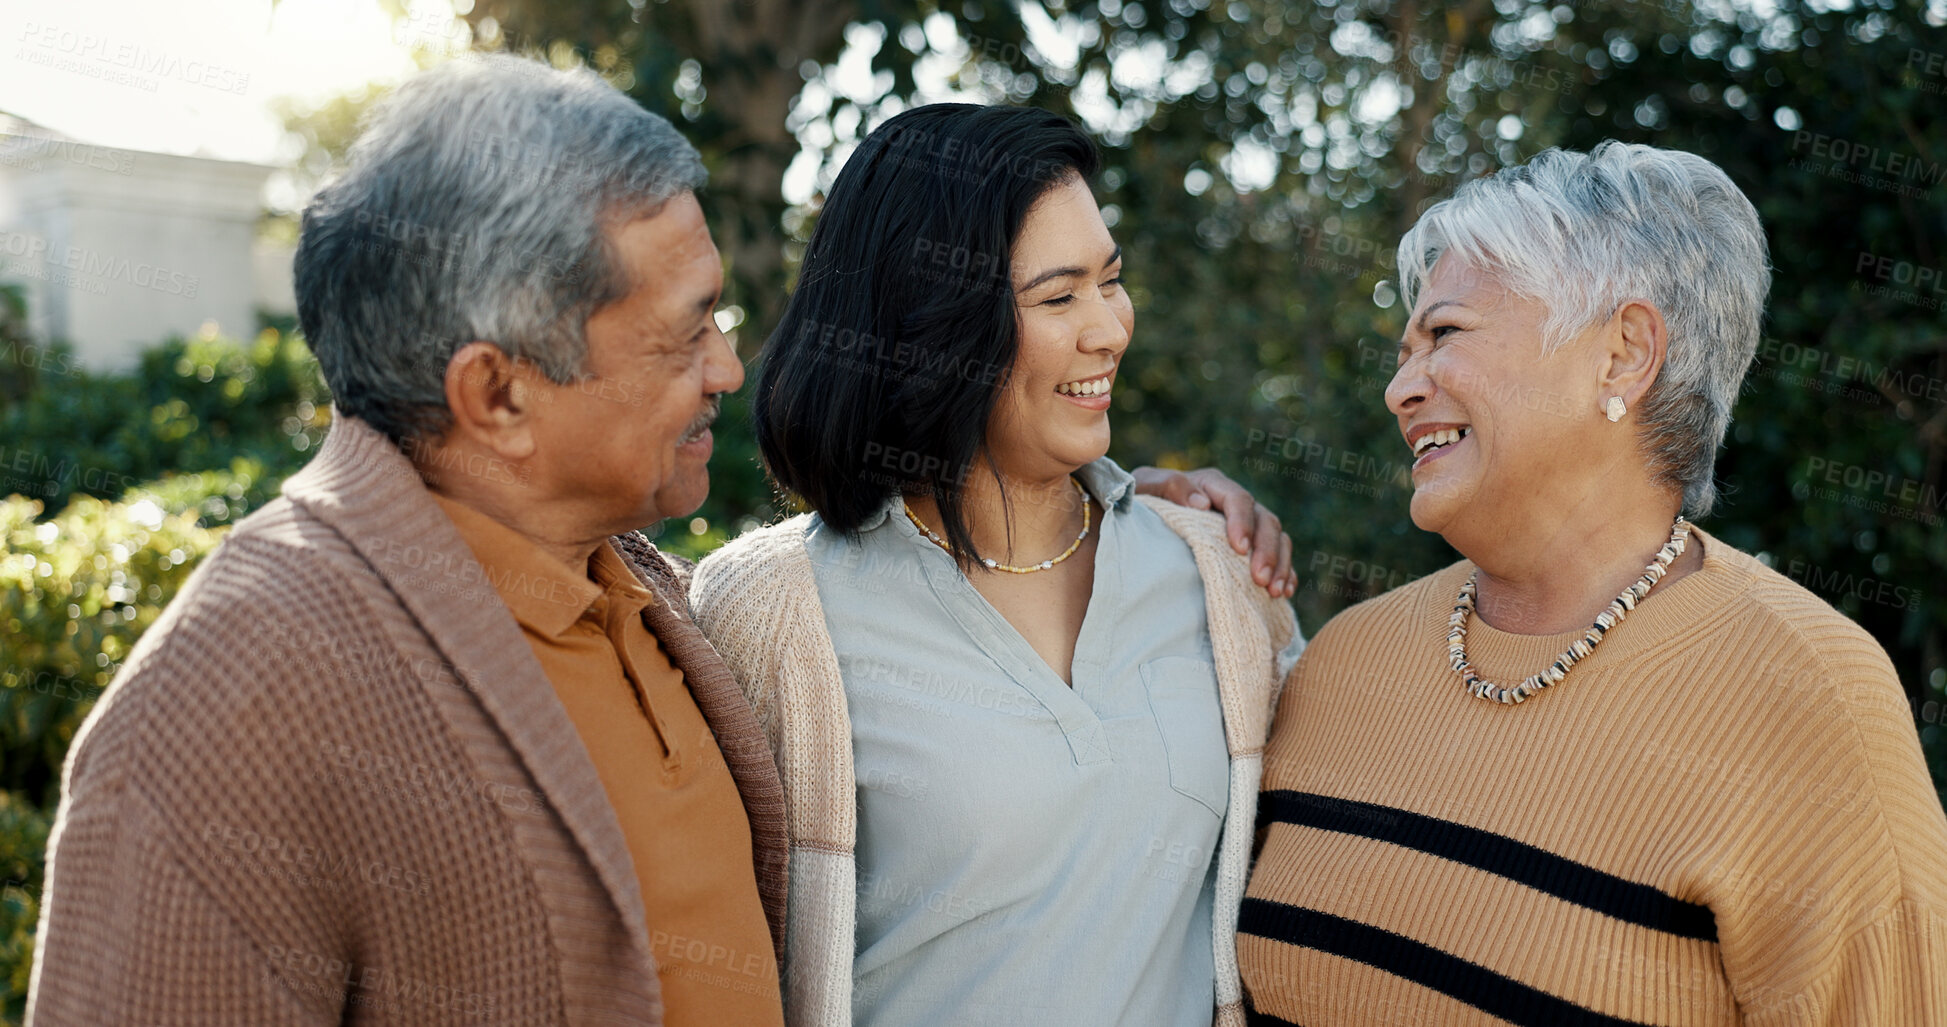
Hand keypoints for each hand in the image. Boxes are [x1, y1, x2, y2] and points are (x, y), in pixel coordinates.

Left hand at [1131, 466, 1294, 597]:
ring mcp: (1246, 525)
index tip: (1239, 548)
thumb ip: (1169, 486)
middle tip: (1260, 579)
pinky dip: (1285, 573)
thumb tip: (1200, 504)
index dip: (1243, 523)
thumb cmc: (1138, 502)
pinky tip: (1283, 592)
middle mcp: (1233, 503)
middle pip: (1265, 521)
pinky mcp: (1251, 548)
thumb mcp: (1145, 488)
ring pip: (1278, 539)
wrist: (1136, 520)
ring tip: (1274, 591)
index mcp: (1211, 485)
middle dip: (1267, 550)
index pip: (1238, 499)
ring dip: (1280, 564)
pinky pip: (1279, 558)